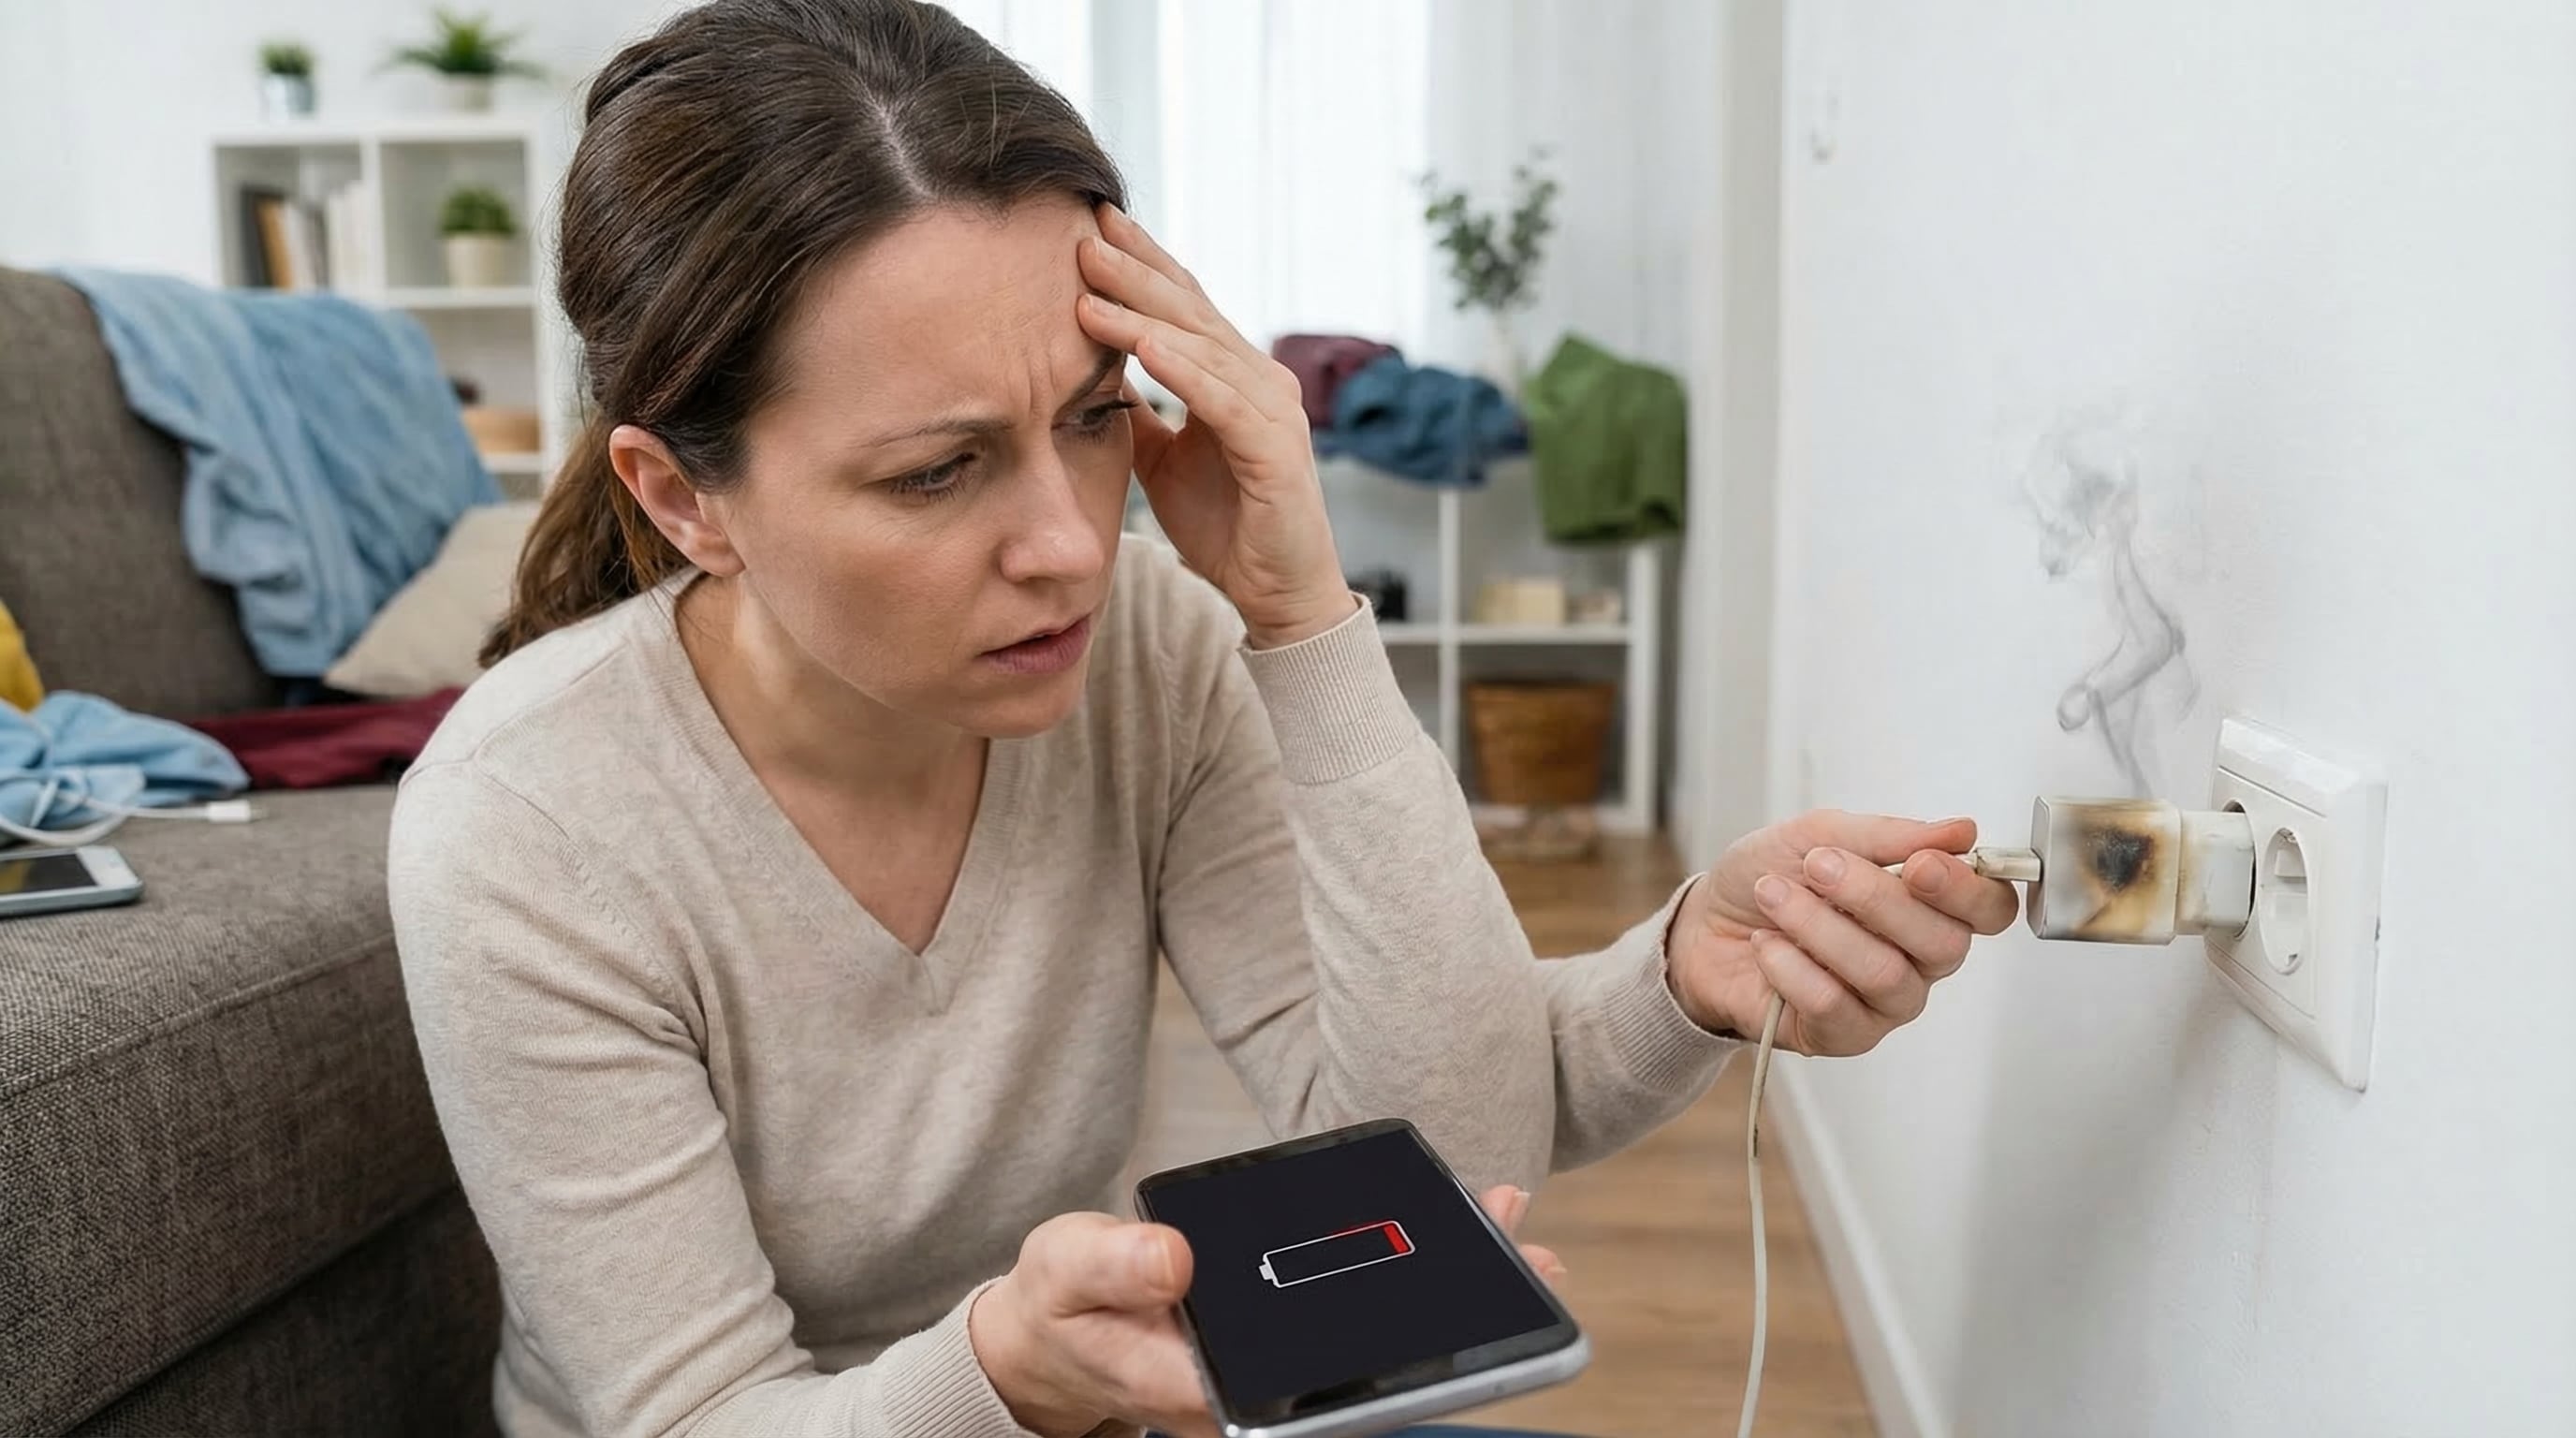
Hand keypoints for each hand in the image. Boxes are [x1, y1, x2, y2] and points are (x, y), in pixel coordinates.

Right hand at [970, 1188, 1564, 1437]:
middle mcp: (1254, 1392)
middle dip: (1453, 1324)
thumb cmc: (1060, 1304)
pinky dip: (1411, 1269)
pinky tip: (1458, 1222)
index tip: (1447, 1330)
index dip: (1386, 1370)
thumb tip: (1173, 1259)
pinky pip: (1360, 1318)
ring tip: (1513, 1228)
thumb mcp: (1064, 1270)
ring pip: (1376, 1349)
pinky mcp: (1285, 1343)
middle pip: (1368, 1375)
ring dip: (1448, 1292)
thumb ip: (1112, 1265)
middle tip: (1530, 1263)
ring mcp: (1275, 1372)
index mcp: (1202, 1390)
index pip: (1306, 1395)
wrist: (1051, 1332)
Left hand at [1074, 203, 1352, 646]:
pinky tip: (1145, 347)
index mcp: (1234, 377)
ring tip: (1091, 288)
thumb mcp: (1162, 461)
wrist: (1274, 592)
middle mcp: (1259, 382)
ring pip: (1202, 348)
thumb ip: (1137, 415)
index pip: (1184, 307)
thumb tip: (1092, 375)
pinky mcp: (1276, 452)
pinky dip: (1184, 372)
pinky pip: (1224, 402)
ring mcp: (1273, 413)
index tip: (1092, 228)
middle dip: (1136, 272)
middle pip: (1191, 313)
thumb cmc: (1225, 525)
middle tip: (1084, 235)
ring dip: (1144, 316)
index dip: (1142, 266)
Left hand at [1664, 812, 2020, 1053]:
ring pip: (1884, 973)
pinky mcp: (1844, 1036)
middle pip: (1943, 944)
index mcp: (1930, 905)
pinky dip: (1791, 966)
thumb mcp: (1818, 835)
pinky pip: (1834, 1006)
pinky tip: (1765, 944)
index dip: (1965, 890)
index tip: (1918, 864)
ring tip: (1773, 895)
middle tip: (1819, 865)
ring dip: (1820, 926)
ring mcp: (1886, 1003)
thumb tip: (1961, 830)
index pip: (1989, 910)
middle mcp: (1920, 959)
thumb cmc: (1771, 878)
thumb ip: (1888, 835)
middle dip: (1877, 897)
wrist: (1705, 927)